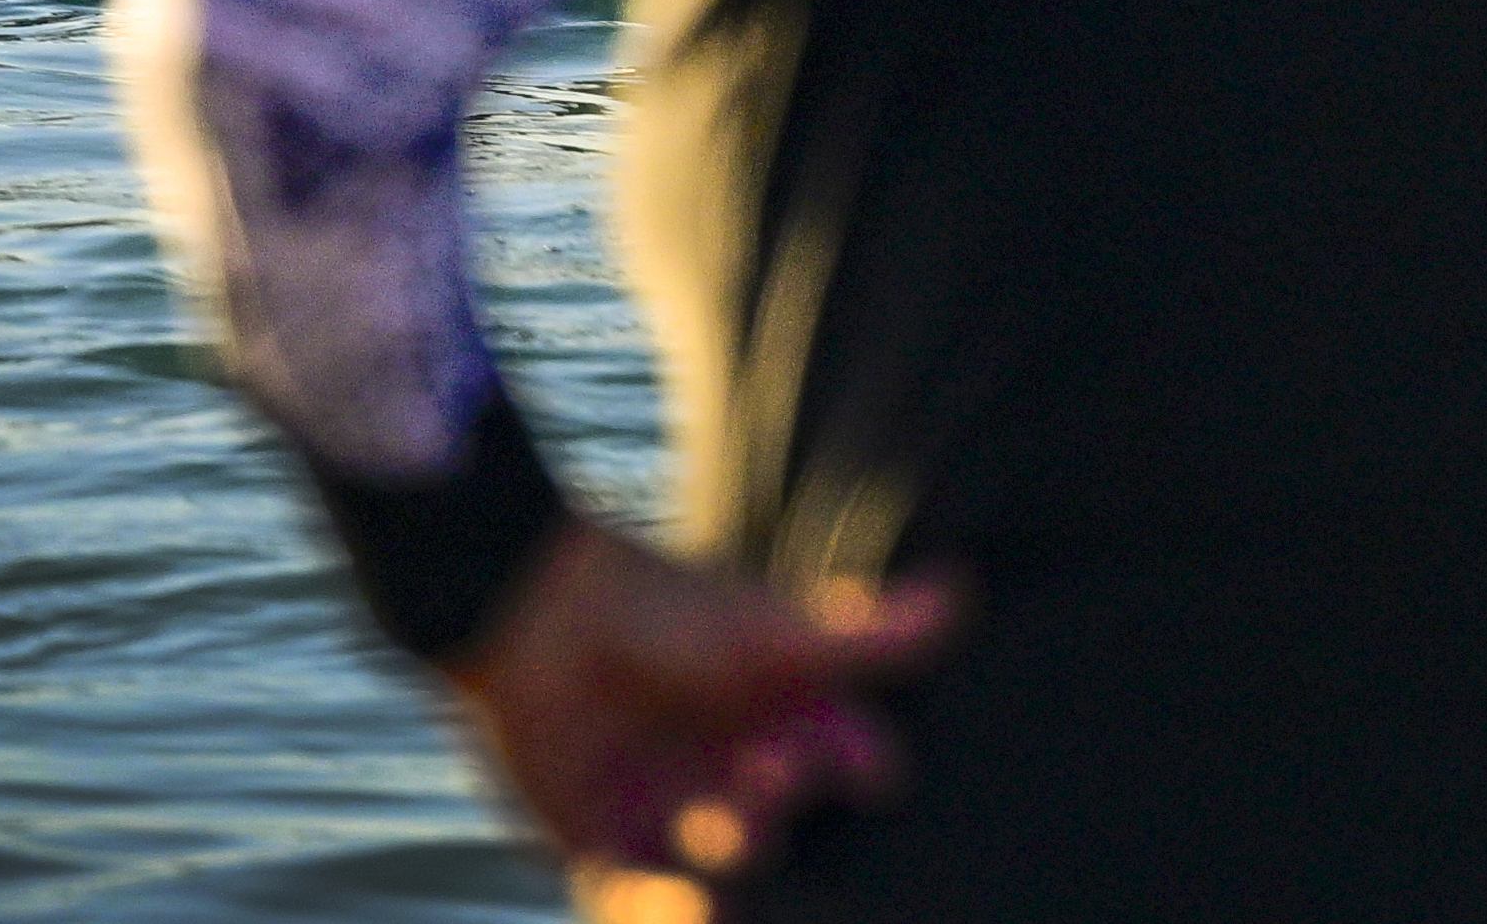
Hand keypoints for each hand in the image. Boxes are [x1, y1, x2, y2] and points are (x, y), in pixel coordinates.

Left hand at [440, 515, 958, 908]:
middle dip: (774, 807)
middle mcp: (732, 762)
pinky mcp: (606, 847)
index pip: (851, 758)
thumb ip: (867, 637)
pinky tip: (678, 907)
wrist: (529, 621)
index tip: (860, 769)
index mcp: (780, 709)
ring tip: (714, 833)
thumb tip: (957, 594)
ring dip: (727, 866)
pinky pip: (642, 903)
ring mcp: (670, 808)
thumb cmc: (660, 612)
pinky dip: (664, 915)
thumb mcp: (770, 634)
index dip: (857, 766)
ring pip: (723, 868)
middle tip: (758, 779)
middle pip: (784, 819)